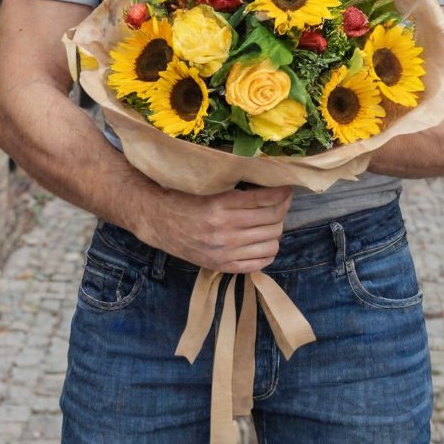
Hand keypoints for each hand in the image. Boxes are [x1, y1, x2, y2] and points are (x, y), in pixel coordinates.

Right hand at [137, 184, 293, 272]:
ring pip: (271, 241)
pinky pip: (260, 262)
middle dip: (282, 208)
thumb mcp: (208, 185)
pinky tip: (264, 239)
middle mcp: (224, 230)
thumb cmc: (182, 195)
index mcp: (220, 205)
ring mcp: (224, 251)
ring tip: (271, 220)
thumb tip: (268, 178)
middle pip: (273, 220)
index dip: (282, 192)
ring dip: (276, 229)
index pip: (266, 199)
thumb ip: (236, 184)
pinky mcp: (222, 266)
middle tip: (280, 201)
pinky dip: (269, 250)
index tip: (287, 186)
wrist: (156, 219)